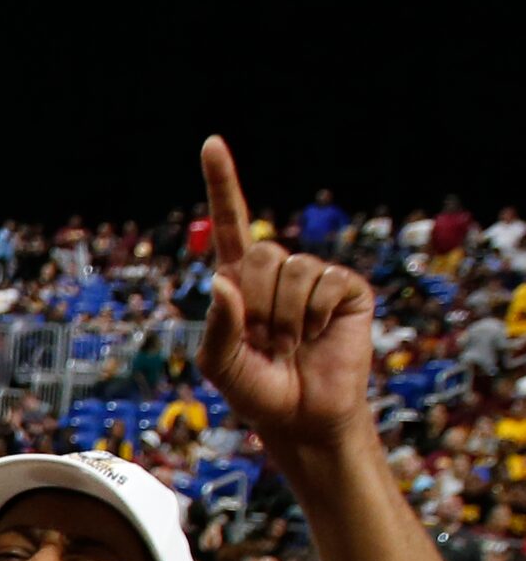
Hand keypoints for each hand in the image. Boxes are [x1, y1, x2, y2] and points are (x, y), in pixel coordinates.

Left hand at [197, 140, 374, 452]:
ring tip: (290, 342)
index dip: (222, 182)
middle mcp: (277, 272)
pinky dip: (316, 313)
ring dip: (286, 315)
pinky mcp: (347, 290)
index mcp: (239, 280)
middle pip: (261, 253)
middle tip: (267, 339)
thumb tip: (223, 281)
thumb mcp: (220, 362)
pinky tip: (318, 334)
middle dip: (257, 302)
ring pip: (292, 268)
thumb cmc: (256, 389)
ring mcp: (315, 278)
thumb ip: (218, 324)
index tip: (212, 143)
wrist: (302, 417)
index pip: (230, 222)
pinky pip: (326, 281)